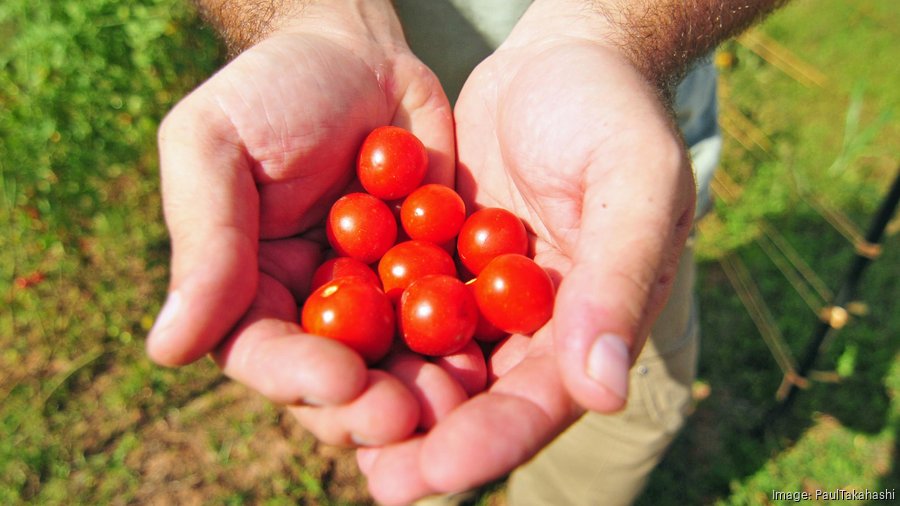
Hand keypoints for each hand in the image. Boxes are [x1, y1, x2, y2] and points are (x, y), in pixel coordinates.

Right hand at [147, 0, 457, 444]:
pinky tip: (495, 347)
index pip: (266, 354)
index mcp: (250, 291)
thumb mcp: (216, 147)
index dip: (301, 377)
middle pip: (339, 379)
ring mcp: (381, 298)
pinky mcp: (437, 276)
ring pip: (403, 362)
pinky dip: (475, 335)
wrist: (355, 52)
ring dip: (429, 387)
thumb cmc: (270, 90)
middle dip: (372, 402)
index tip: (342, 381)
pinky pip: (457, 314)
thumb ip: (205, 242)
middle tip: (409, 413)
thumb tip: (167, 349)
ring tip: (459, 393)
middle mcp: (316, 309)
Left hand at [356, 3, 696, 502]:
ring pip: (428, 360)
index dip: (491, 441)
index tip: (436, 471)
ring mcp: (478, 295)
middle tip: (377, 477)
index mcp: (589, 326)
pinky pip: (397, 302)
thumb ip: (618, 281)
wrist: (563, 58)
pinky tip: (319, 348)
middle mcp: (530, 325)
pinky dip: (365, 327)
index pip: (541, 401)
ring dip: (384, 395)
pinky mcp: (437, 259)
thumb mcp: (633, 182)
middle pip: (476, 401)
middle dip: (426, 440)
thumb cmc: (614, 114)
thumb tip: (601, 392)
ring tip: (335, 427)